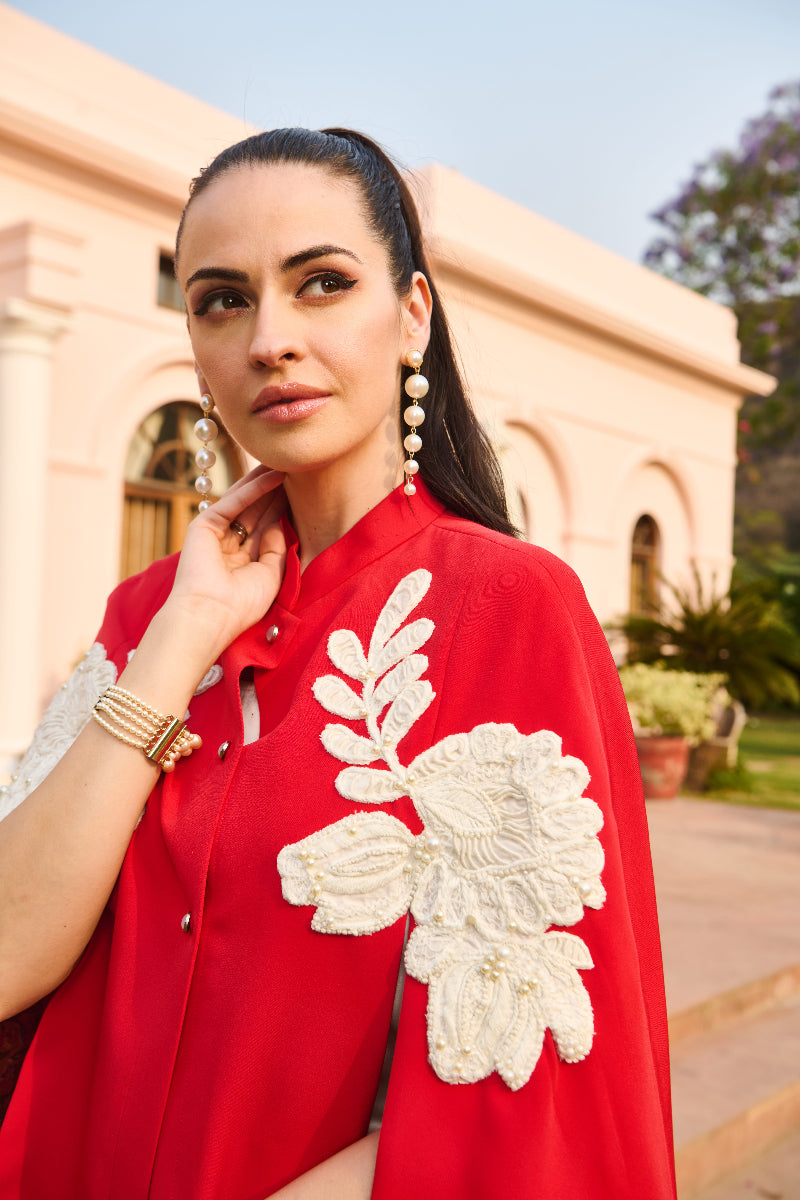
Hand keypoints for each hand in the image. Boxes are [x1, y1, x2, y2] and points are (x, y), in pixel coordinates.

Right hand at [166, 465, 287, 656]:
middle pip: (257, 510)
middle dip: (277, 491)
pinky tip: (274, 475)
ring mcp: (216, 533)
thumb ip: (277, 547)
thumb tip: (279, 522)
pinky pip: (235, 502)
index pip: (266, 526)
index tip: (306, 491)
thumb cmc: (241, 605)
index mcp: (243, 560)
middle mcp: (229, 544)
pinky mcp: (204, 525)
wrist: (211, 615)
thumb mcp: (272, 575)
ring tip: (288, 462)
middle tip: (299, 468)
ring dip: (265, 482)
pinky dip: (254, 488)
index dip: (284, 508)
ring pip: (245, 502)